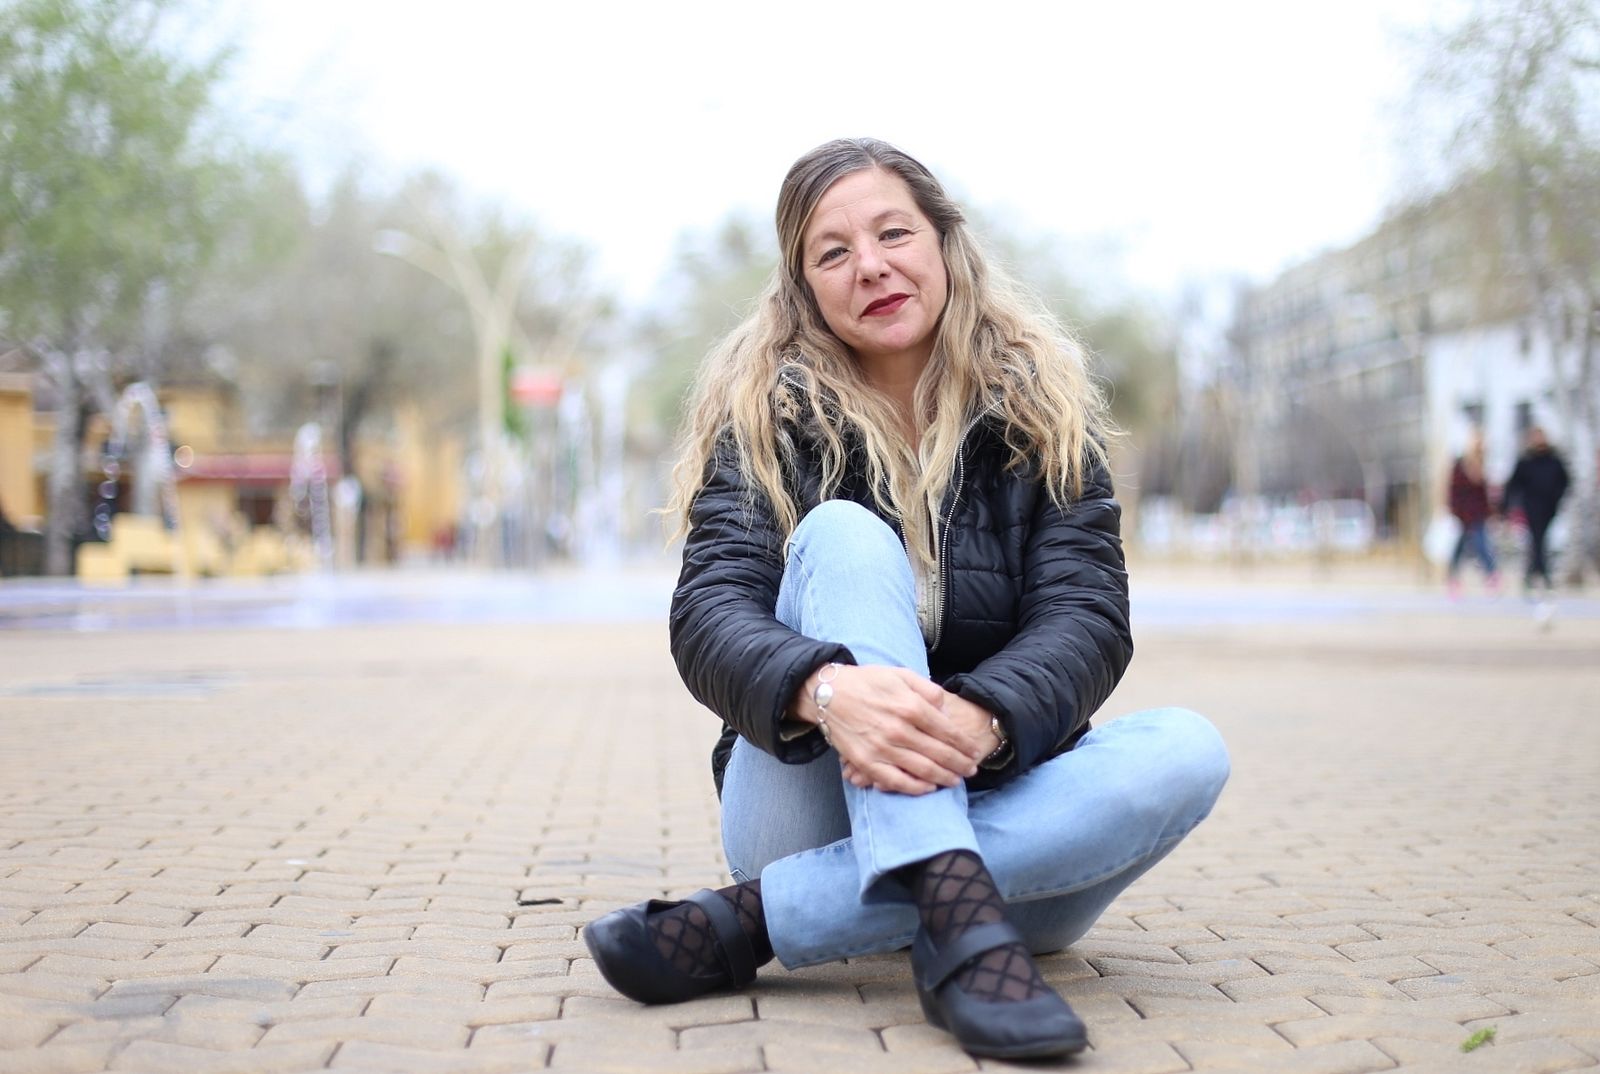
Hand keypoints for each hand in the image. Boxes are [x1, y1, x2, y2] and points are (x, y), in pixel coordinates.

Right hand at [841, 690, 1001, 789]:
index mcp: (911, 706)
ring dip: (944, 778)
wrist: (828, 693)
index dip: (965, 744)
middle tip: (972, 770)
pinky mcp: (867, 763)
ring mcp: (883, 749)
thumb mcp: (901, 675)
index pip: (948, 731)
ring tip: (956, 780)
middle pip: (941, 754)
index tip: (974, 751)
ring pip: (923, 770)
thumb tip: (945, 710)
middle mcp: (900, 730)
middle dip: (961, 764)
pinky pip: (896, 782)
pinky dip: (916, 788)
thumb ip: (927, 689)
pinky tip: (928, 788)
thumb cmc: (867, 681)